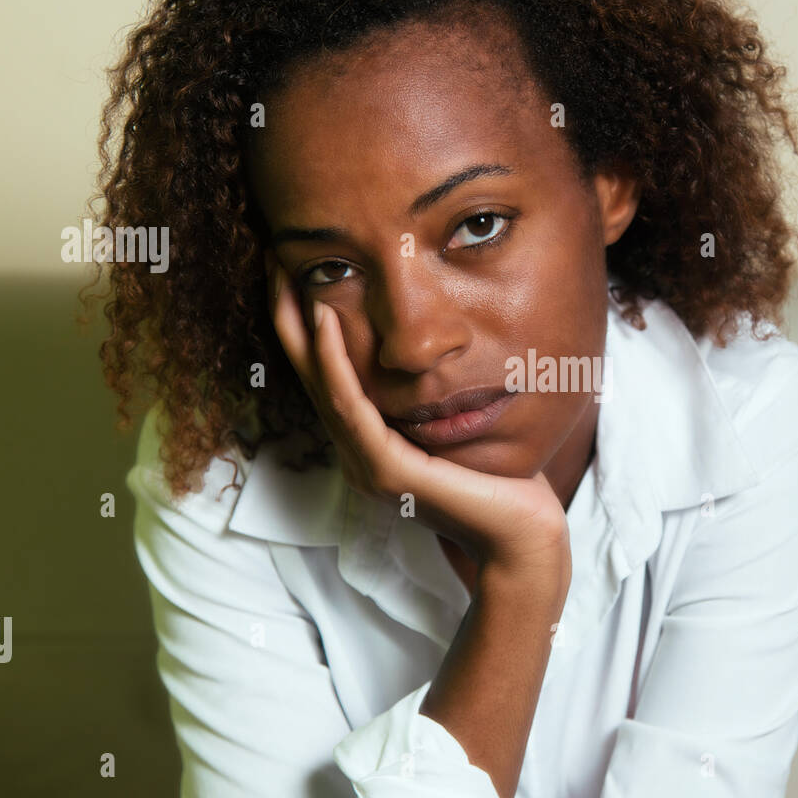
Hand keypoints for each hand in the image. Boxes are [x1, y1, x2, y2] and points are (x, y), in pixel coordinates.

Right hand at [266, 263, 570, 588]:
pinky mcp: (386, 470)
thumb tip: (452, 348)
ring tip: (286, 275)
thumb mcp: (464, 425)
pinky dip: (334, 362)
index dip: (306, 325)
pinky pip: (350, 407)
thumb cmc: (507, 484)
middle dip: (289, 314)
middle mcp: (359, 454)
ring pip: (319, 385)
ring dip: (300, 327)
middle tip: (272, 258)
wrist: (525, 539)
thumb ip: (443, 396)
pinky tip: (327, 319)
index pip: (326, 376)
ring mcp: (366, 465)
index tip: (298, 270)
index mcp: (371, 444)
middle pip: (308, 374)